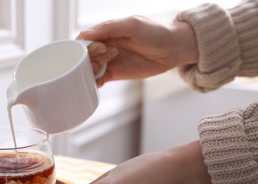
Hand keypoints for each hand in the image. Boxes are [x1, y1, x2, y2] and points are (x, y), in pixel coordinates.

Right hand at [79, 16, 198, 86]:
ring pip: (90, 68)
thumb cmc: (155, 32)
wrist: (173, 49)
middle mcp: (105, 46)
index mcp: (106, 31)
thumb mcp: (132, 25)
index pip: (85, 39)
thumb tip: (84, 35)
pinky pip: (99, 79)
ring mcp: (109, 61)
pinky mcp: (115, 74)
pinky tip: (95, 84)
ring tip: (102, 70)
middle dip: (88, 60)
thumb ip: (108, 28)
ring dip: (90, 71)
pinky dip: (94, 82)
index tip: (94, 50)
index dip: (84, 46)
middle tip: (102, 61)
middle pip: (85, 55)